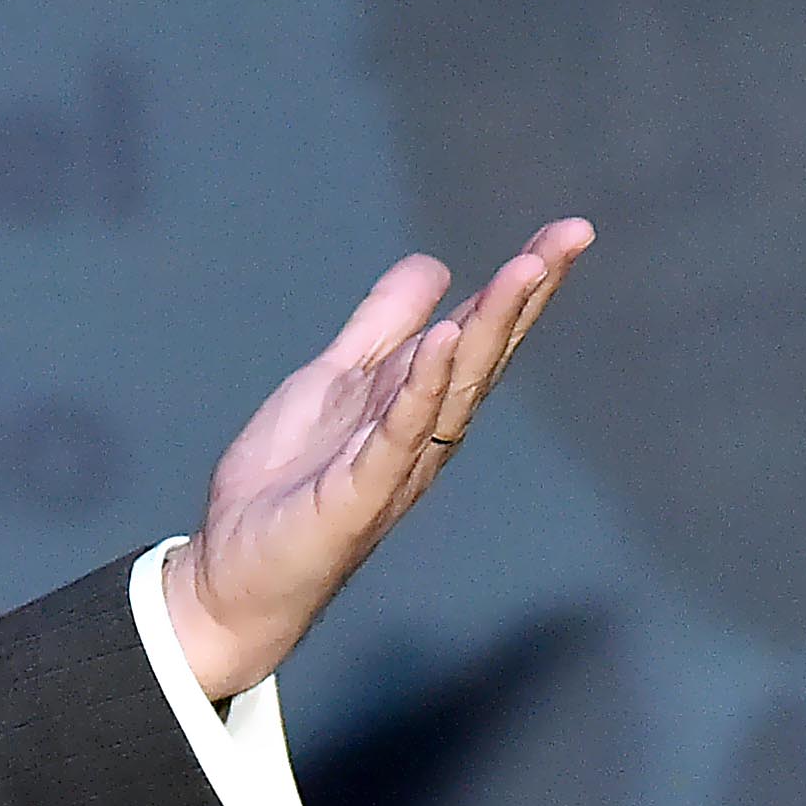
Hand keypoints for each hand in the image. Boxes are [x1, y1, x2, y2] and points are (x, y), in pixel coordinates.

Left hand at [163, 219, 588, 702]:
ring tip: (524, 268)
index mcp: (420, 403)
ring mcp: (396, 464)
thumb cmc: (290, 486)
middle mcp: (424, 433)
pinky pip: (398, 434)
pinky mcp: (359, 493)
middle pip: (483, 352)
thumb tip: (436, 265)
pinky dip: (422, 386)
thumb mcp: (335, 382)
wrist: (234, 572)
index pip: (480, 334)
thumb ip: (381, 327)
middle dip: (526, 293)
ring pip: (454, 386)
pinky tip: (442, 338)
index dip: (522, 284)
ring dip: (490, 325)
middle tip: (570, 236)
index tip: (568, 233)